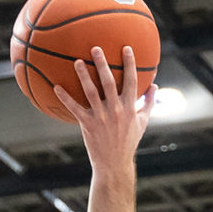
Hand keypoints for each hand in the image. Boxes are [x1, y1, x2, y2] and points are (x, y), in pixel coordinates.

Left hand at [54, 45, 149, 173]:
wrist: (114, 163)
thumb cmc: (129, 141)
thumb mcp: (143, 122)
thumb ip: (148, 103)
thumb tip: (155, 86)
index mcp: (130, 108)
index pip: (132, 81)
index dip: (130, 64)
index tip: (127, 48)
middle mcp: (116, 110)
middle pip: (109, 82)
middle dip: (102, 64)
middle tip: (96, 48)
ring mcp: (101, 117)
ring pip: (91, 92)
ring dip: (83, 75)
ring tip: (77, 61)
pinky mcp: (88, 124)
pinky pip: (75, 108)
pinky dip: (65, 97)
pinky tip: (57, 86)